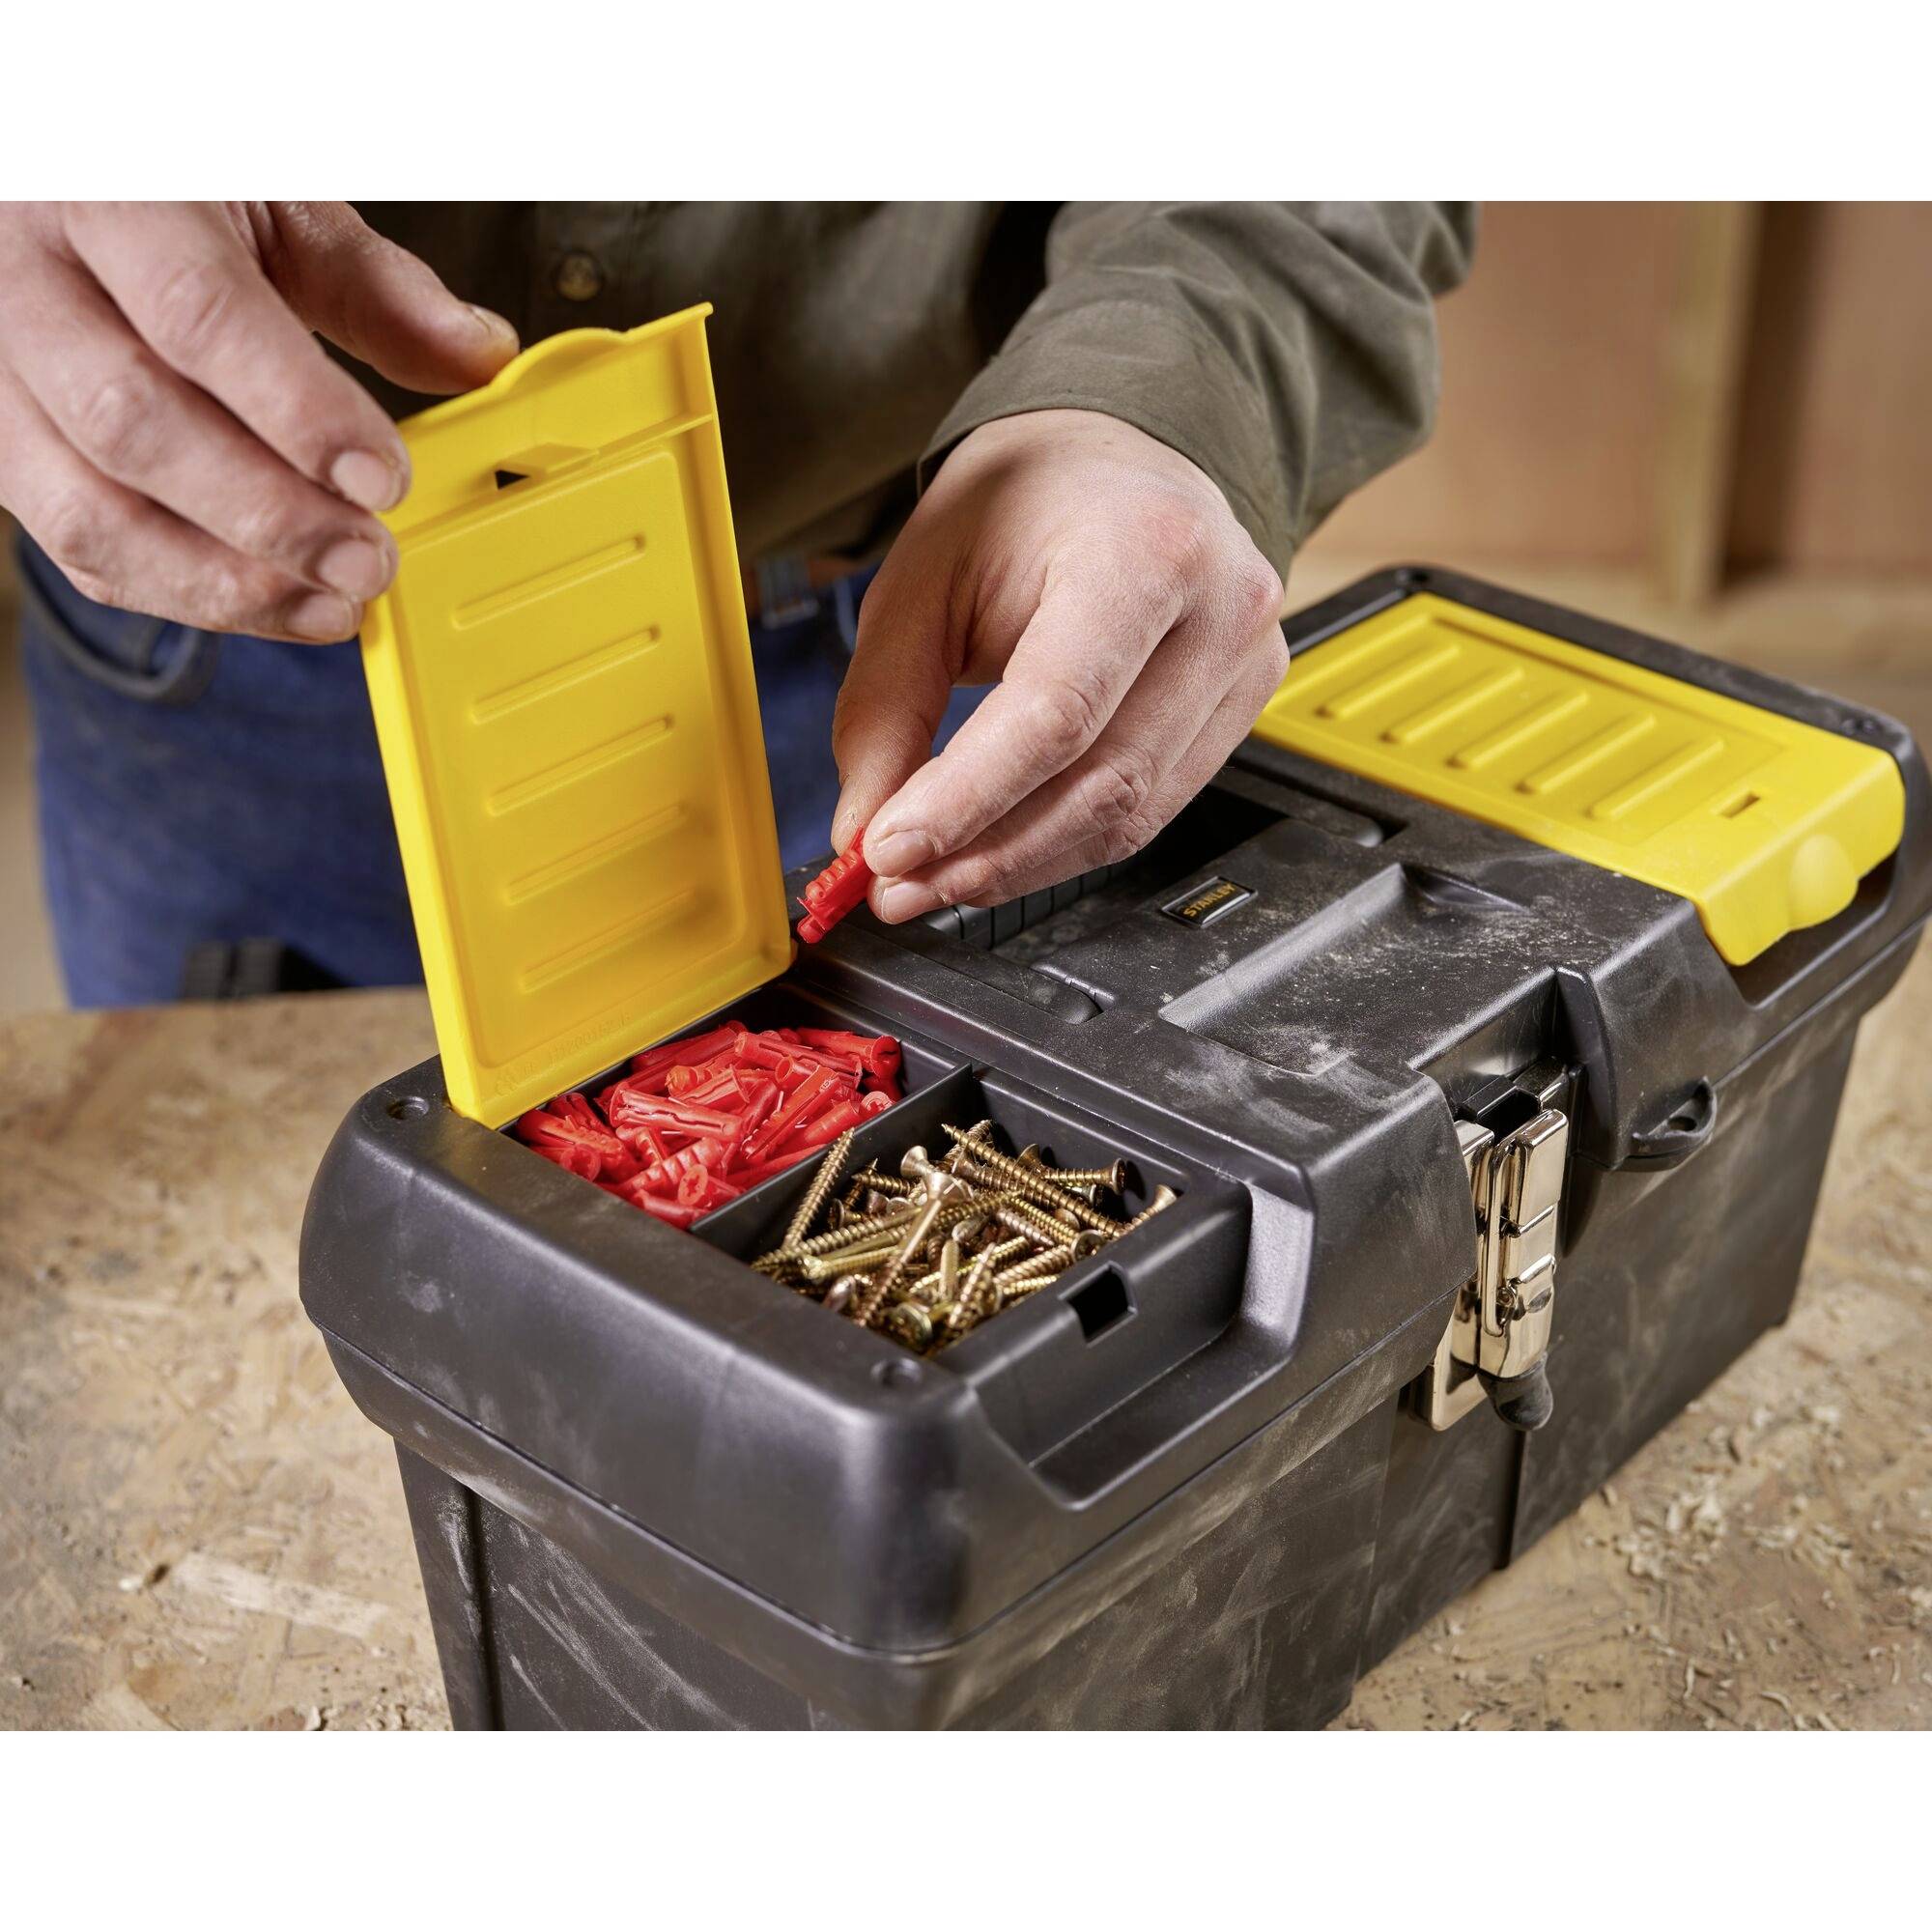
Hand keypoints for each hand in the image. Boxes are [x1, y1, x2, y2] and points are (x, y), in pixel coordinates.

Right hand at [0, 202, 518, 642]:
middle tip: (370, 562)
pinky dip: (181, 592)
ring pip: (87, 510)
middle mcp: (24, 283)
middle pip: (134, 425)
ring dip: (222, 583)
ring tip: (332, 604)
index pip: (197, 313)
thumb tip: (479, 355)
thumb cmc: (163, 189)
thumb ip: (373, 286)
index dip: (298, 411)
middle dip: (267, 517)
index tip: (383, 479)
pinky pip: (77, 546)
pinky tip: (272, 604)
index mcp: (106, 196)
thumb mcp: (272, 203)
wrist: (45, 183)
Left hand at [831, 408, 1287, 921]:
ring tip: (932, 882)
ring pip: (1129, 815)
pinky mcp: (1243, 707)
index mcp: (1143, 549)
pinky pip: (1150, 810)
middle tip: (894, 887)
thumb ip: (886, 705)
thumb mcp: (923, 578)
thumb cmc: (1025, 501)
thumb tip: (864, 825)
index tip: (887, 851)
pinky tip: (999, 855)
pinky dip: (1063, 846)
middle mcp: (1219, 608)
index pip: (1056, 712)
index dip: (968, 800)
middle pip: (1100, 781)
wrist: (1113, 457)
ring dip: (1019, 865)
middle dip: (986, 853)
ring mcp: (1246, 663)